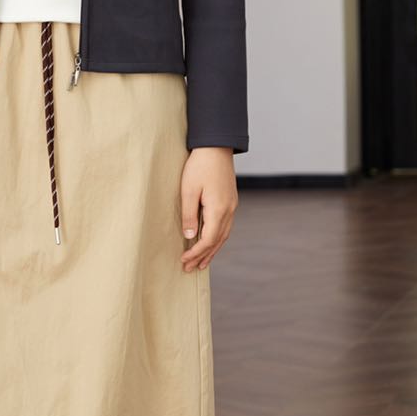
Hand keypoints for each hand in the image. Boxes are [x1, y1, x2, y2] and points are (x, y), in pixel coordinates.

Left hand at [179, 147, 236, 270]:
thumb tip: (190, 237)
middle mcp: (229, 210)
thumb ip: (189, 215)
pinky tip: (210, 242)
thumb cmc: (199, 165)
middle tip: (190, 269)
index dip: (196, 253)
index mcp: (219, 209)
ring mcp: (232, 206)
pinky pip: (225, 226)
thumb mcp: (188, 190)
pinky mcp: (230, 201)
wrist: (216, 146)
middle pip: (218, 241)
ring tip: (201, 263)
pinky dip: (217, 238)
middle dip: (203, 257)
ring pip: (223, 235)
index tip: (184, 261)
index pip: (208, 240)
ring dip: (212, 250)